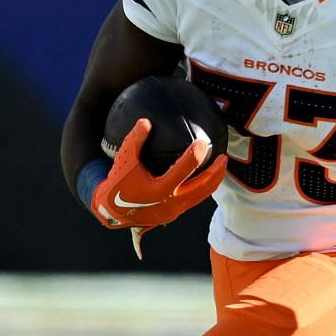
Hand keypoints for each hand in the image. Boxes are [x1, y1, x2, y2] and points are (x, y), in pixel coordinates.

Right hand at [89, 118, 227, 231]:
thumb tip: (146, 121)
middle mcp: (170, 203)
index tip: (203, 142)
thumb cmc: (118, 183)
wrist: (112, 213)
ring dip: (213, 182)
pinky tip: (206, 176)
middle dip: (215, 173)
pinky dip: (203, 188)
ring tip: (221, 167)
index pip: (182, 171)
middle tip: (223, 158)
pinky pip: (193, 200)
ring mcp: (174, 211)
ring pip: (201, 196)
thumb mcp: (123, 160)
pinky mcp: (174, 214)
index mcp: (159, 190)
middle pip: (201, 188)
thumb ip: (135, 140)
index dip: (194, 156)